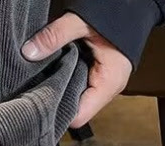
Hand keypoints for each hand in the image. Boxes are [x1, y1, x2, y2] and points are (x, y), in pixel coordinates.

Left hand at [22, 13, 132, 128]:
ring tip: (45, 78)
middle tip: (36, 87)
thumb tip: (29, 52)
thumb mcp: (81, 22)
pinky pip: (80, 84)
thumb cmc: (117, 12)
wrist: (135, 3)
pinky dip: (67, 78)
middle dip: (56, 99)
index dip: (58, 111)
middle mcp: (108, 88)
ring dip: (61, 88)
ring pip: (77, 97)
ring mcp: (105, 82)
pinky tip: (56, 70)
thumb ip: (55, 36)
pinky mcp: (100, 75)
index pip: (79, 116)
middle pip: (76, 109)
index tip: (38, 100)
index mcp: (109, 83)